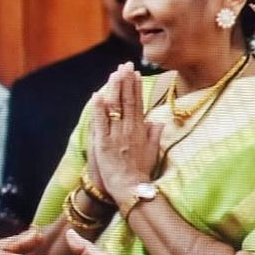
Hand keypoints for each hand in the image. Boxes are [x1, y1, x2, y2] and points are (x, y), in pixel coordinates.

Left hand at [90, 64, 162, 202]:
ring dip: (114, 88)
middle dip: (126, 81)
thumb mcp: (152, 152)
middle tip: (125, 65)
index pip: (138, 103)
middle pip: (128, 100)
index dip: (136, 87)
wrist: (131, 189)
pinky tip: (97, 94)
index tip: (135, 74)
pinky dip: (98, 108)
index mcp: (140, 131)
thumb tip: (157, 122)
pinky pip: (100, 122)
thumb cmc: (141, 173)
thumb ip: (154, 135)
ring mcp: (116, 135)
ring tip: (114, 73)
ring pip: (115, 107)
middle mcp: (129, 130)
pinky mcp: (104, 143)